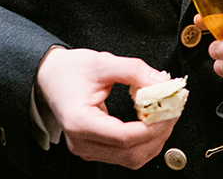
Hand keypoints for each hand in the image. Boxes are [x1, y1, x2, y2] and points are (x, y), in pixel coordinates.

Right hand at [35, 47, 176, 168]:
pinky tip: (150, 123)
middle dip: (158, 134)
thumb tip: (163, 84)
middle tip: (173, 110)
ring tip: (164, 115)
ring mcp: (87, 149)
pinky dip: (143, 142)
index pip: (123, 136)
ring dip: (153, 140)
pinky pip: (125, 155)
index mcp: (80, 122)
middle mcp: (81, 142)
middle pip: (130, 153)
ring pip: (131, 159)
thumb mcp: (103, 63)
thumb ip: (134, 71)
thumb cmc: (70, 70)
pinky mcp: (94, 149)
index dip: (151, 126)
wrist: (50, 76)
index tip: (169, 109)